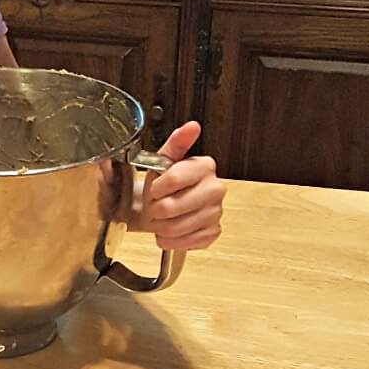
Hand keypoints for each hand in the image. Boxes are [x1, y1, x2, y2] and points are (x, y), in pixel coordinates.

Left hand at [133, 121, 224, 250]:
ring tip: (158, 218)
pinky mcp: (213, 232)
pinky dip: (170, 239)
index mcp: (204, 166)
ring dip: (160, 225)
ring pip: (178, 226)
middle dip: (156, 208)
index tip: (152, 188)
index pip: (174, 178)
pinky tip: (167, 230)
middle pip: (173, 206)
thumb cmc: (160, 183)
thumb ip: (176, 142)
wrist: (159, 206)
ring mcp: (216, 212)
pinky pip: (186, 241)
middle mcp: (215, 188)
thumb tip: (192, 126)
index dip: (156, 187)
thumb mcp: (162, 159)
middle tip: (153, 205)